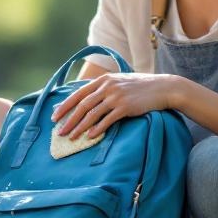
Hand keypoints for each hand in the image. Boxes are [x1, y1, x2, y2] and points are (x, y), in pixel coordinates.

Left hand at [49, 73, 181, 139]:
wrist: (162, 87)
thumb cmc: (139, 87)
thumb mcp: (119, 81)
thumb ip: (103, 88)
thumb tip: (87, 100)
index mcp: (103, 80)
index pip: (78, 93)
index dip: (65, 106)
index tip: (55, 117)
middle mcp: (107, 86)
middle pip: (82, 105)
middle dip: (69, 120)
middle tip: (59, 132)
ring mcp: (116, 96)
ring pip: (92, 114)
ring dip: (79, 127)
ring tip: (71, 137)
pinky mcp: (125, 107)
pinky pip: (107, 120)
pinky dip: (97, 129)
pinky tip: (90, 136)